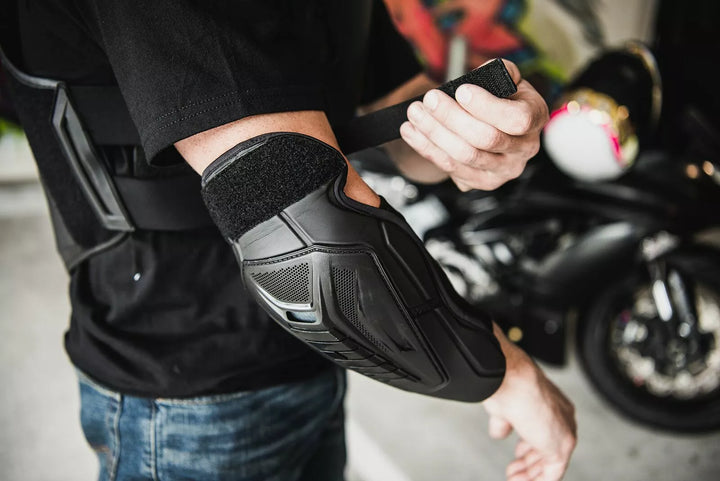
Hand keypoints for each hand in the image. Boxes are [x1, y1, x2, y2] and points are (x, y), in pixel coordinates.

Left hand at [400, 59, 547, 190]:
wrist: (495, 125)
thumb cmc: (502, 99)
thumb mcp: (508, 80)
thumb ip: (500, 72)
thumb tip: (485, 72)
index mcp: (536, 118)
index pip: (516, 120)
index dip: (487, 107)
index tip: (461, 91)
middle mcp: (525, 149)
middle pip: (485, 139)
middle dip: (452, 118)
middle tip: (429, 99)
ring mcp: (505, 170)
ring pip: (465, 156)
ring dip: (434, 134)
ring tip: (415, 113)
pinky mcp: (483, 182)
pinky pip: (451, 168)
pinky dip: (427, 148)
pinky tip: (411, 131)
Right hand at [483, 324, 576, 480]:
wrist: (511, 379)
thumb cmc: (507, 383)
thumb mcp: (505, 405)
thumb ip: (506, 422)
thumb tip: (499, 433)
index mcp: (552, 403)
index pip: (545, 430)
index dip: (530, 446)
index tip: (518, 455)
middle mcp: (563, 417)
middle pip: (548, 447)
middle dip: (528, 462)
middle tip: (513, 471)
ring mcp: (564, 433)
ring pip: (551, 463)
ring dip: (530, 475)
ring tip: (514, 479)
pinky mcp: (560, 448)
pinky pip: (552, 474)